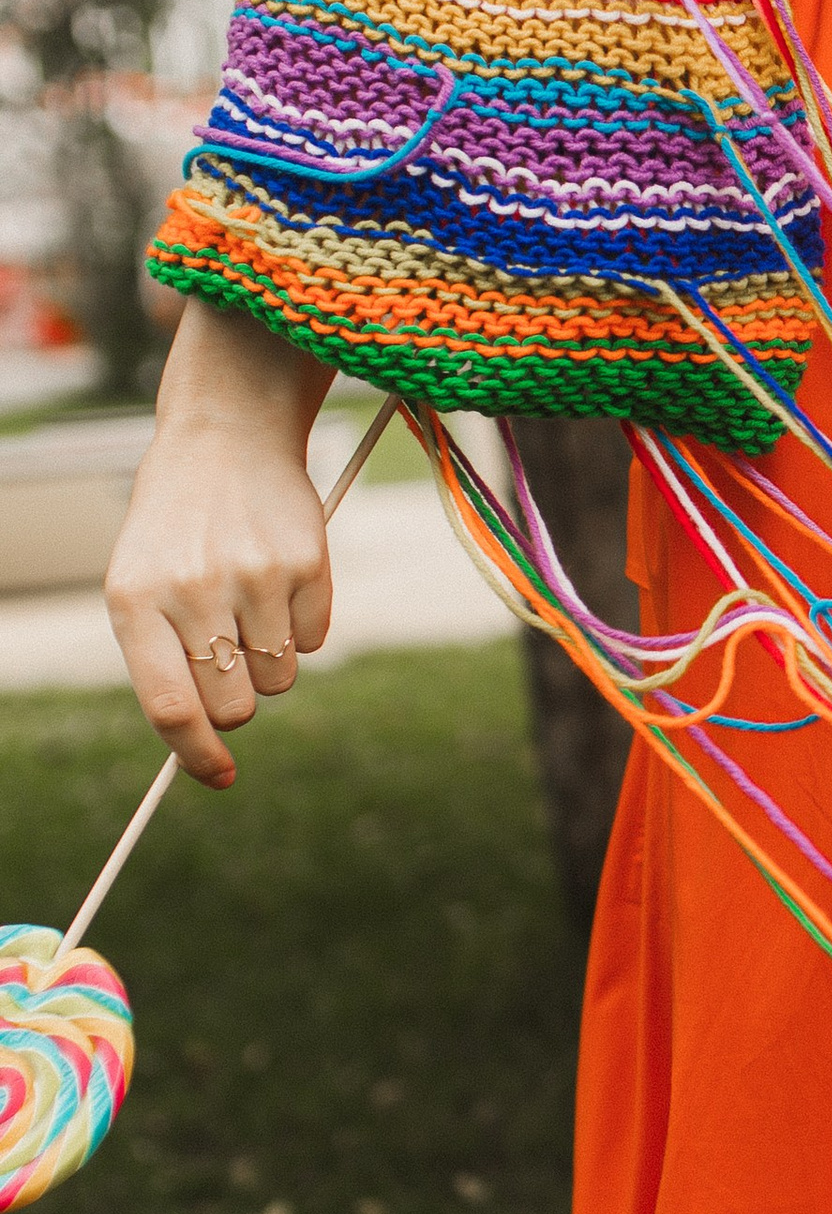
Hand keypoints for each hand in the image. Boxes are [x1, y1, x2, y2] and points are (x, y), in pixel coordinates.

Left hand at [104, 303, 339, 787]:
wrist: (225, 436)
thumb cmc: (177, 527)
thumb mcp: (143, 584)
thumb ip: (163, 661)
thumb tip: (207, 744)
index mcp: (135, 600)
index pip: (171, 706)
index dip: (196, 756)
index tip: (220, 777)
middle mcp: (192, 588)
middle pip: (235, 705)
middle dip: (239, 701)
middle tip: (233, 660)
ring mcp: (253, 574)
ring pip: (280, 677)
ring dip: (272, 659)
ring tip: (251, 602)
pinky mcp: (307, 561)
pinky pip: (316, 638)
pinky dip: (303, 624)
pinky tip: (280, 576)